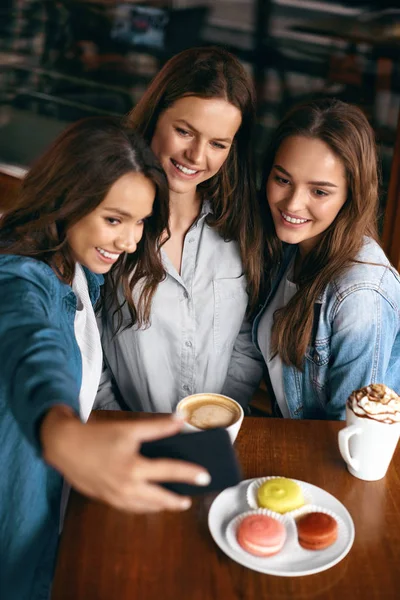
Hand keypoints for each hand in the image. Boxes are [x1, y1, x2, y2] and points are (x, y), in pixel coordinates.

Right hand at [40, 406, 210, 512]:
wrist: (64, 447)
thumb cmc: (97, 436)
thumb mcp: (129, 428)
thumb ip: (158, 427)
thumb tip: (181, 419)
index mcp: (135, 468)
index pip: (170, 472)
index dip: (190, 474)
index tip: (205, 477)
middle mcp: (127, 487)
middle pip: (160, 499)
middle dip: (177, 500)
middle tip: (191, 498)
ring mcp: (116, 497)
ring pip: (145, 508)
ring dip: (162, 506)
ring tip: (174, 502)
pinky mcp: (107, 500)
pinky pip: (131, 508)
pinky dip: (144, 507)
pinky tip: (149, 502)